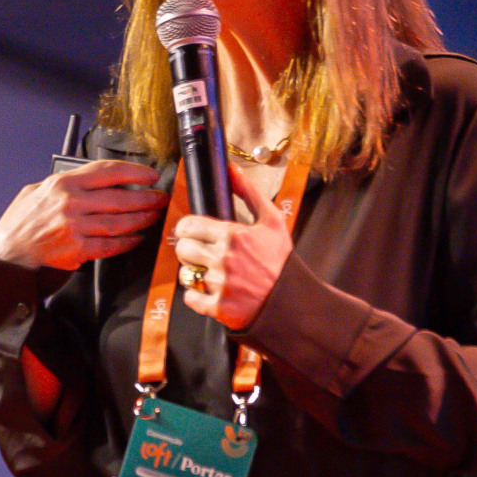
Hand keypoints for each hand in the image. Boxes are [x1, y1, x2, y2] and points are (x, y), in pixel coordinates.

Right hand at [0, 158, 164, 270]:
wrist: (8, 254)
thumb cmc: (21, 222)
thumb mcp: (37, 191)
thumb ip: (64, 184)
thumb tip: (93, 180)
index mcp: (63, 184)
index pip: (107, 171)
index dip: (133, 172)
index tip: (149, 175)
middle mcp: (71, 203)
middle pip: (119, 198)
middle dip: (146, 198)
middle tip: (161, 198)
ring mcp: (75, 227)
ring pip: (119, 222)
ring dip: (141, 220)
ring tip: (154, 217)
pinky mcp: (77, 250)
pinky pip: (110, 245)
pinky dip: (126, 242)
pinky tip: (137, 239)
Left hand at [173, 160, 290, 330]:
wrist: (293, 301)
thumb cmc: (281, 260)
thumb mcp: (271, 220)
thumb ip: (249, 192)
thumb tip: (232, 168)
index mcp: (232, 235)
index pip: (187, 226)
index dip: (186, 229)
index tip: (192, 233)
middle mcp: (223, 259)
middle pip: (182, 249)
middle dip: (189, 250)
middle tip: (201, 253)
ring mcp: (220, 285)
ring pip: (184, 273)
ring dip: (193, 273)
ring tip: (209, 273)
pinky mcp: (218, 308)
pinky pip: (190, 298)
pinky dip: (197, 296)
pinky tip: (212, 291)